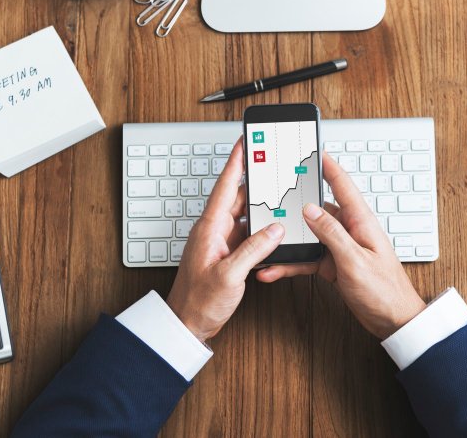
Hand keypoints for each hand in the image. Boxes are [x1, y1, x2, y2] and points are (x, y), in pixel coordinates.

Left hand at [166, 139, 284, 341]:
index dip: (236, 161)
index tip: (244, 141)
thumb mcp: (229, 275)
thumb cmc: (198, 302)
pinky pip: (246, 235)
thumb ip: (254, 250)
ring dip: (261, 209)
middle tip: (272, 166)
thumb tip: (274, 229)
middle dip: (256, 182)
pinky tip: (273, 232)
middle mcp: (214, 231)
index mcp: (209, 229)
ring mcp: (220, 243)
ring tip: (279, 197)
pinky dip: (260, 231)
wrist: (186, 325)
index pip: (225, 186)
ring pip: (244, 217)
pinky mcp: (226, 255)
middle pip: (238, 198)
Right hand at [256, 152, 425, 339]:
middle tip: (274, 192)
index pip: (342, 184)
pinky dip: (291, 263)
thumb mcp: (355, 261)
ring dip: (288, 240)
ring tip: (267, 239)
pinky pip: (307, 257)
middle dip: (295, 202)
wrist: (393, 321)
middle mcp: (349, 230)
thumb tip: (310, 209)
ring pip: (308, 235)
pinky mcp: (333, 264)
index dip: (327, 165)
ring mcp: (340, 247)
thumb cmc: (384, 291)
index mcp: (360, 221)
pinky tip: (275, 269)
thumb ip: (332, 233)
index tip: (311, 150)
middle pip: (318, 208)